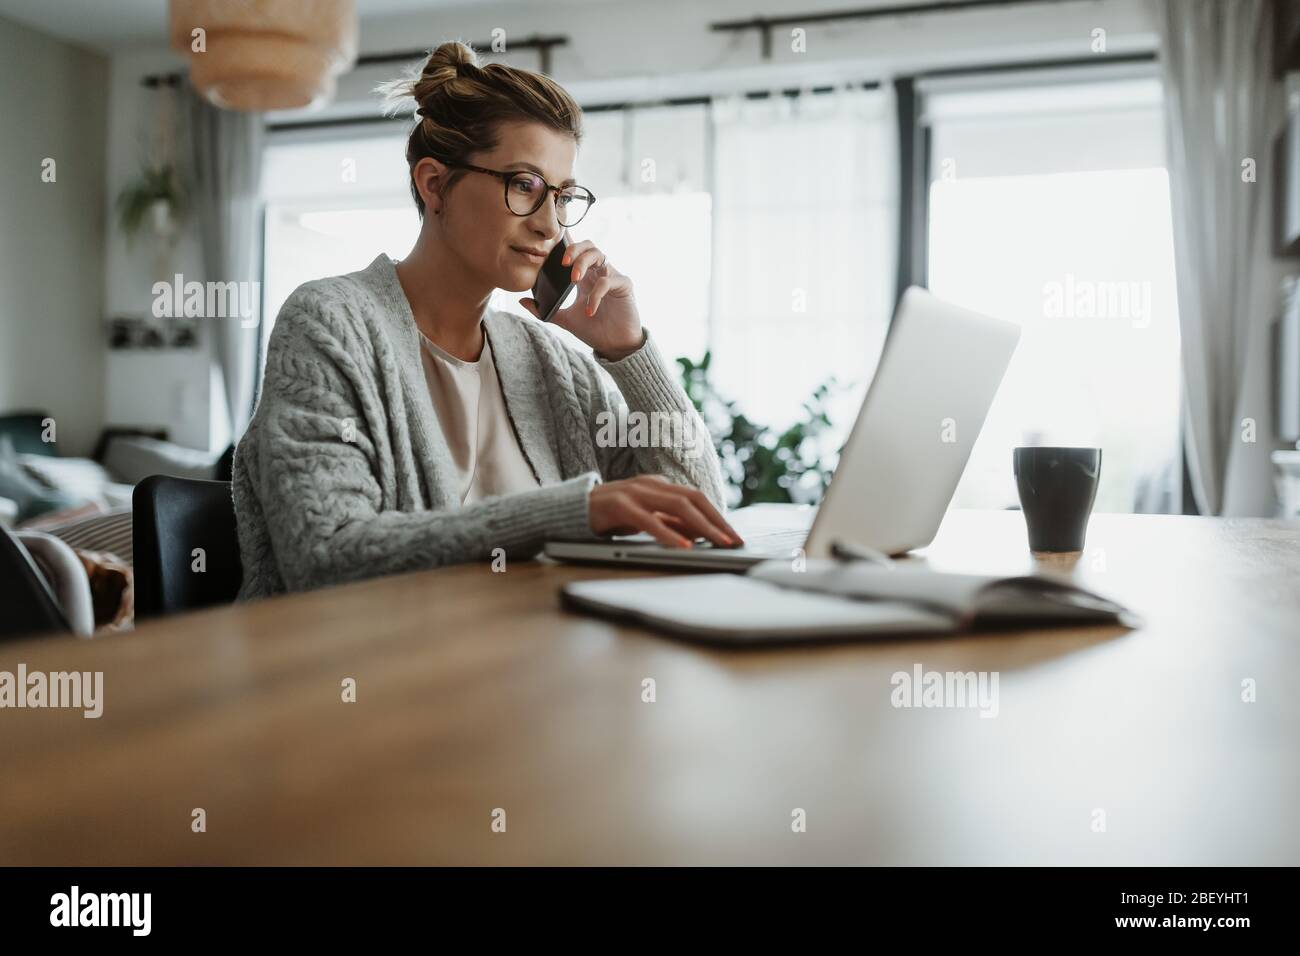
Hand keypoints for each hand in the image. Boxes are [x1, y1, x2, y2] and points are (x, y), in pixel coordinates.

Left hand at [520, 237, 642, 359]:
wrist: (615, 347)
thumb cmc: (594, 330)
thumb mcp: (565, 320)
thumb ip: (545, 311)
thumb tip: (521, 301)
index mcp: (585, 276)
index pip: (575, 251)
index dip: (565, 242)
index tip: (550, 243)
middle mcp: (598, 272)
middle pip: (588, 245)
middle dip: (574, 249)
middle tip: (562, 262)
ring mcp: (612, 276)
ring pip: (599, 255)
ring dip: (583, 263)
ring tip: (573, 279)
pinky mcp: (624, 285)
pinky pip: (608, 281)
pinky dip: (595, 294)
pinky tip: (589, 310)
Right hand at [588, 475, 744, 548]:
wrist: (571, 509)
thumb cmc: (612, 516)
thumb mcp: (646, 519)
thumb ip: (670, 523)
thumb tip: (701, 534)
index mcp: (659, 485)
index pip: (696, 498)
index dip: (718, 516)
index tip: (734, 536)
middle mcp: (650, 484)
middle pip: (693, 499)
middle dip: (717, 521)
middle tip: (734, 541)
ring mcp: (634, 492)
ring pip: (677, 506)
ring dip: (702, 526)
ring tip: (717, 543)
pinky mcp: (618, 505)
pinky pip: (649, 521)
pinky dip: (669, 534)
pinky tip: (683, 546)